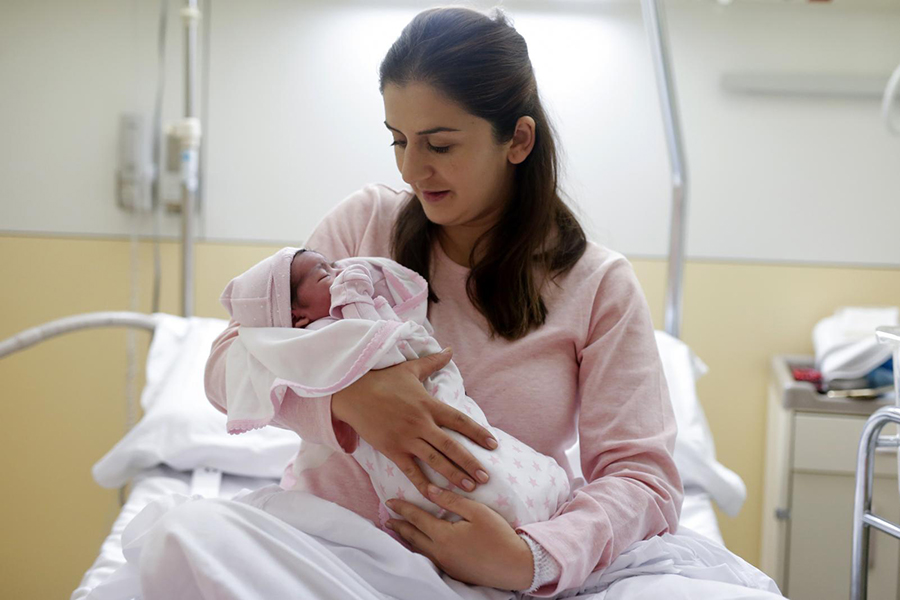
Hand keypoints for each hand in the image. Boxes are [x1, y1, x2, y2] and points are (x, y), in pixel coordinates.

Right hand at [331, 348, 498, 499]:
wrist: (352, 392)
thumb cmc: (382, 380)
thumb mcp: (410, 369)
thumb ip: (433, 362)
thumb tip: (450, 350)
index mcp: (428, 405)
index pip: (459, 420)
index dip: (478, 432)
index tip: (493, 444)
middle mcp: (421, 423)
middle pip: (451, 446)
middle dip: (470, 462)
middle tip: (486, 477)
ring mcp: (406, 438)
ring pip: (435, 460)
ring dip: (453, 475)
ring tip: (470, 487)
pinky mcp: (392, 450)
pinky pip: (410, 470)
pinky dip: (422, 483)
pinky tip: (435, 495)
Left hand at [385, 484, 533, 590]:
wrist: (515, 566)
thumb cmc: (498, 535)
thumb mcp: (476, 511)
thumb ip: (450, 500)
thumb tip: (429, 490)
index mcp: (443, 535)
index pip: (416, 518)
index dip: (402, 508)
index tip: (389, 501)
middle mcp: (439, 552)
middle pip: (412, 536)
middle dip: (398, 525)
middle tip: (387, 518)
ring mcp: (446, 565)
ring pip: (418, 549)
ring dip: (406, 538)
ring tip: (397, 530)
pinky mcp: (453, 571)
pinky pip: (428, 558)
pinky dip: (418, 548)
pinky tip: (419, 545)